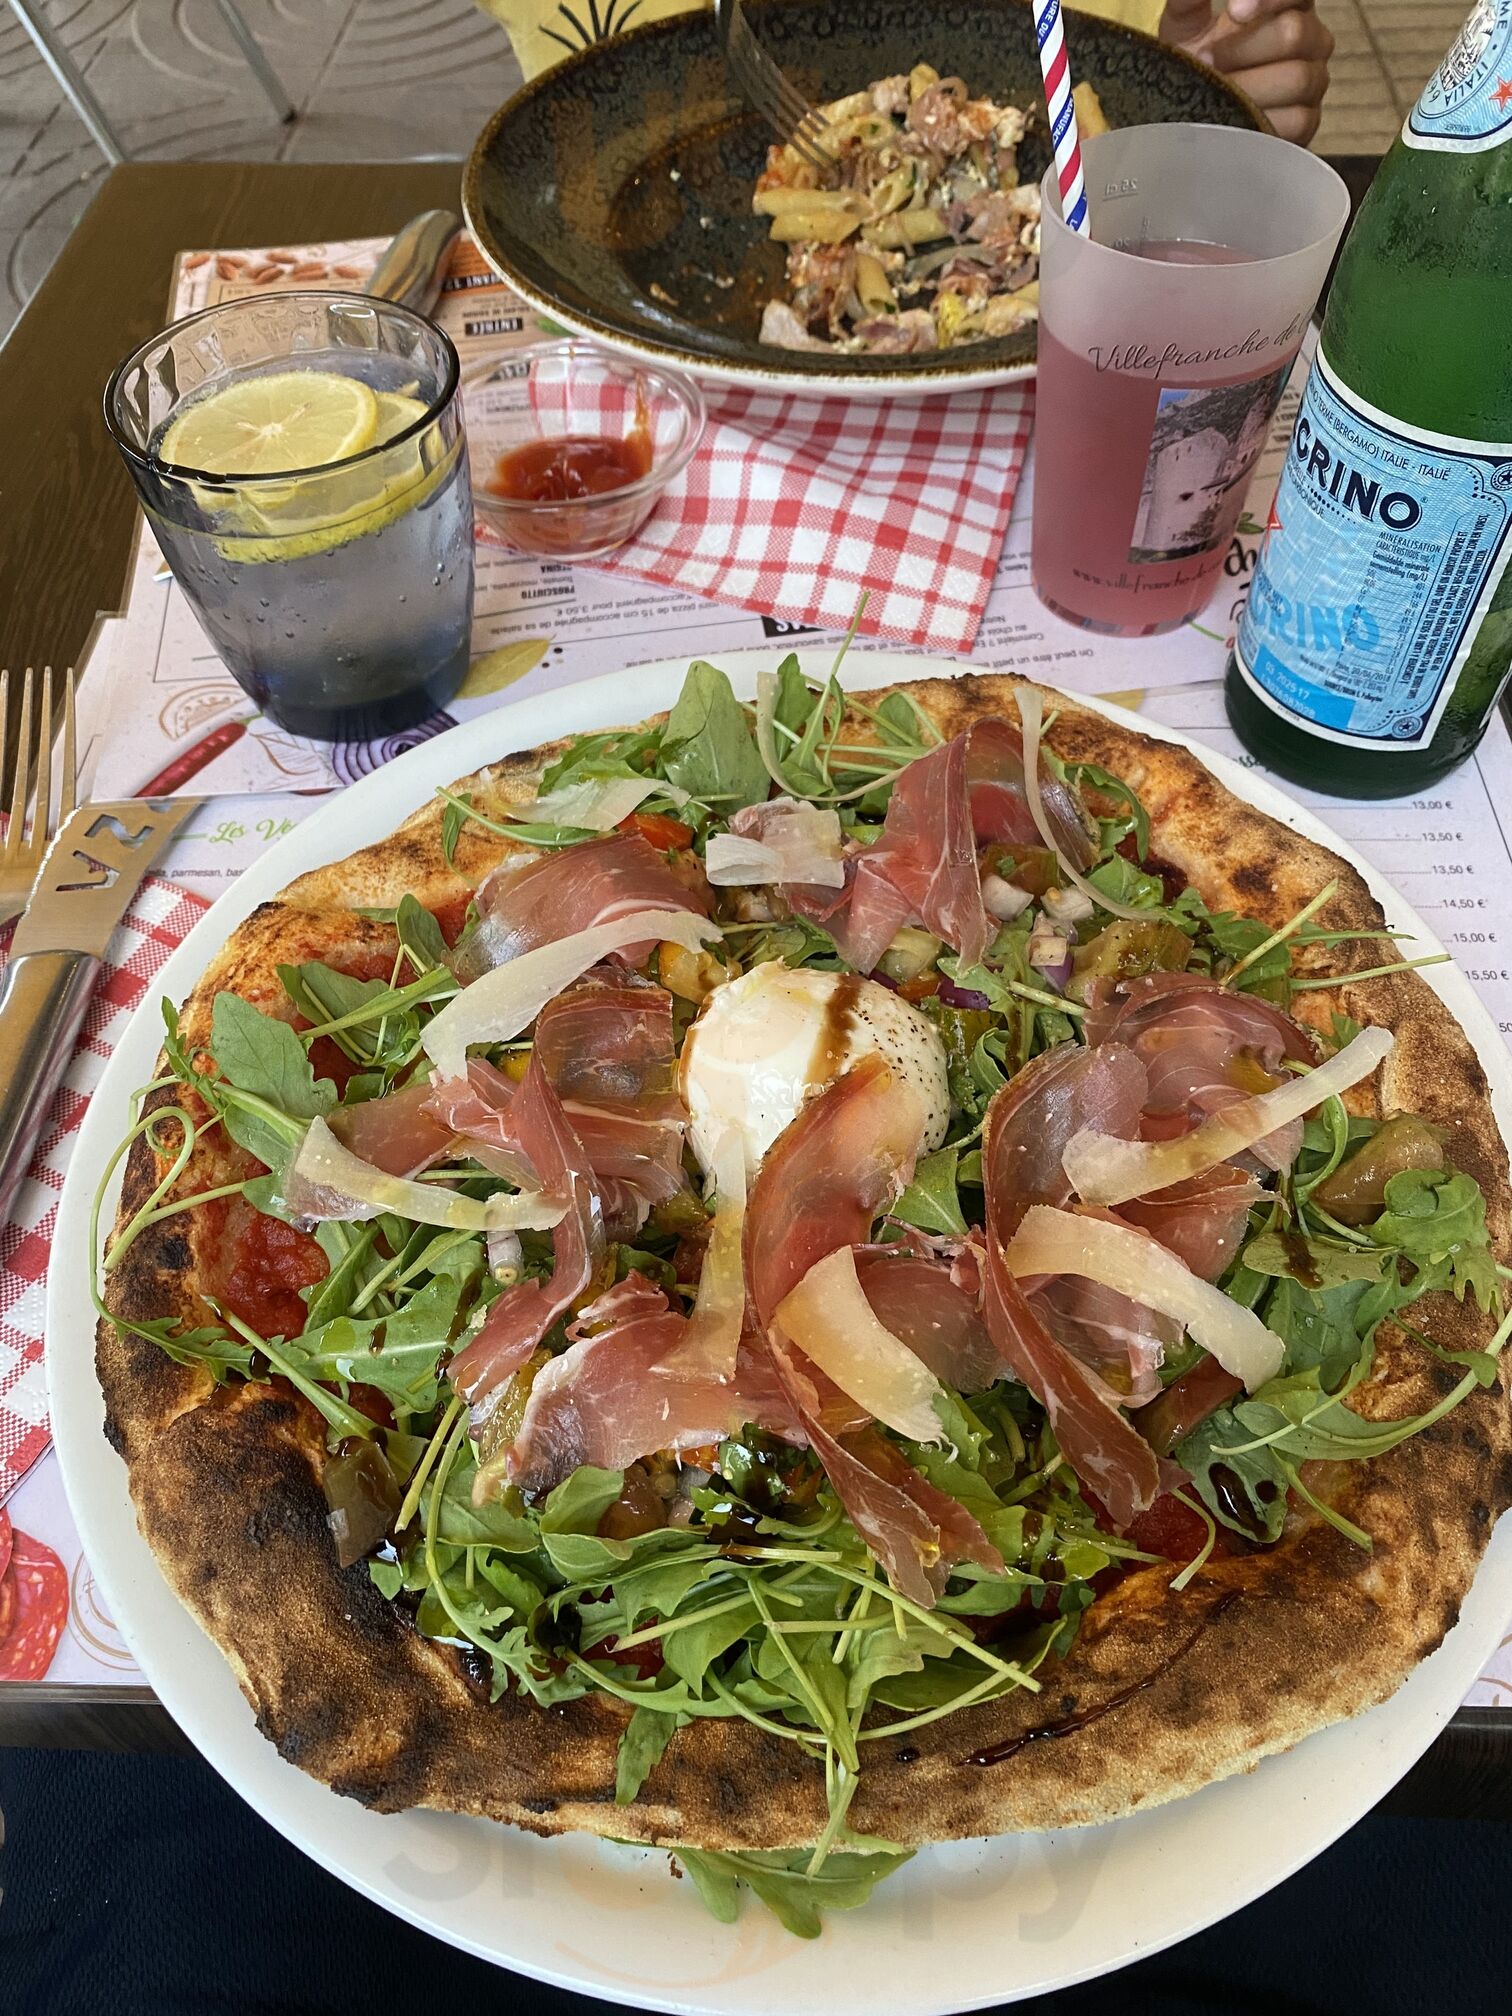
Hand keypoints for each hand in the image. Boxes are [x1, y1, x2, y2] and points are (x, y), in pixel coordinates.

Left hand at [1158, 0, 1333, 145]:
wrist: (1187, 108)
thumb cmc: (1194, 57)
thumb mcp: (1186, 22)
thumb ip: (1191, 0)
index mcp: (1289, 3)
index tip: (1234, 11)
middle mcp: (1311, 37)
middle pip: (1295, 33)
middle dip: (1242, 49)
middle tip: (1205, 59)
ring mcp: (1313, 80)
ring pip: (1297, 78)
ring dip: (1246, 88)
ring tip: (1214, 91)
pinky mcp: (1307, 120)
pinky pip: (1296, 120)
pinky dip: (1257, 120)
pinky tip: (1231, 118)